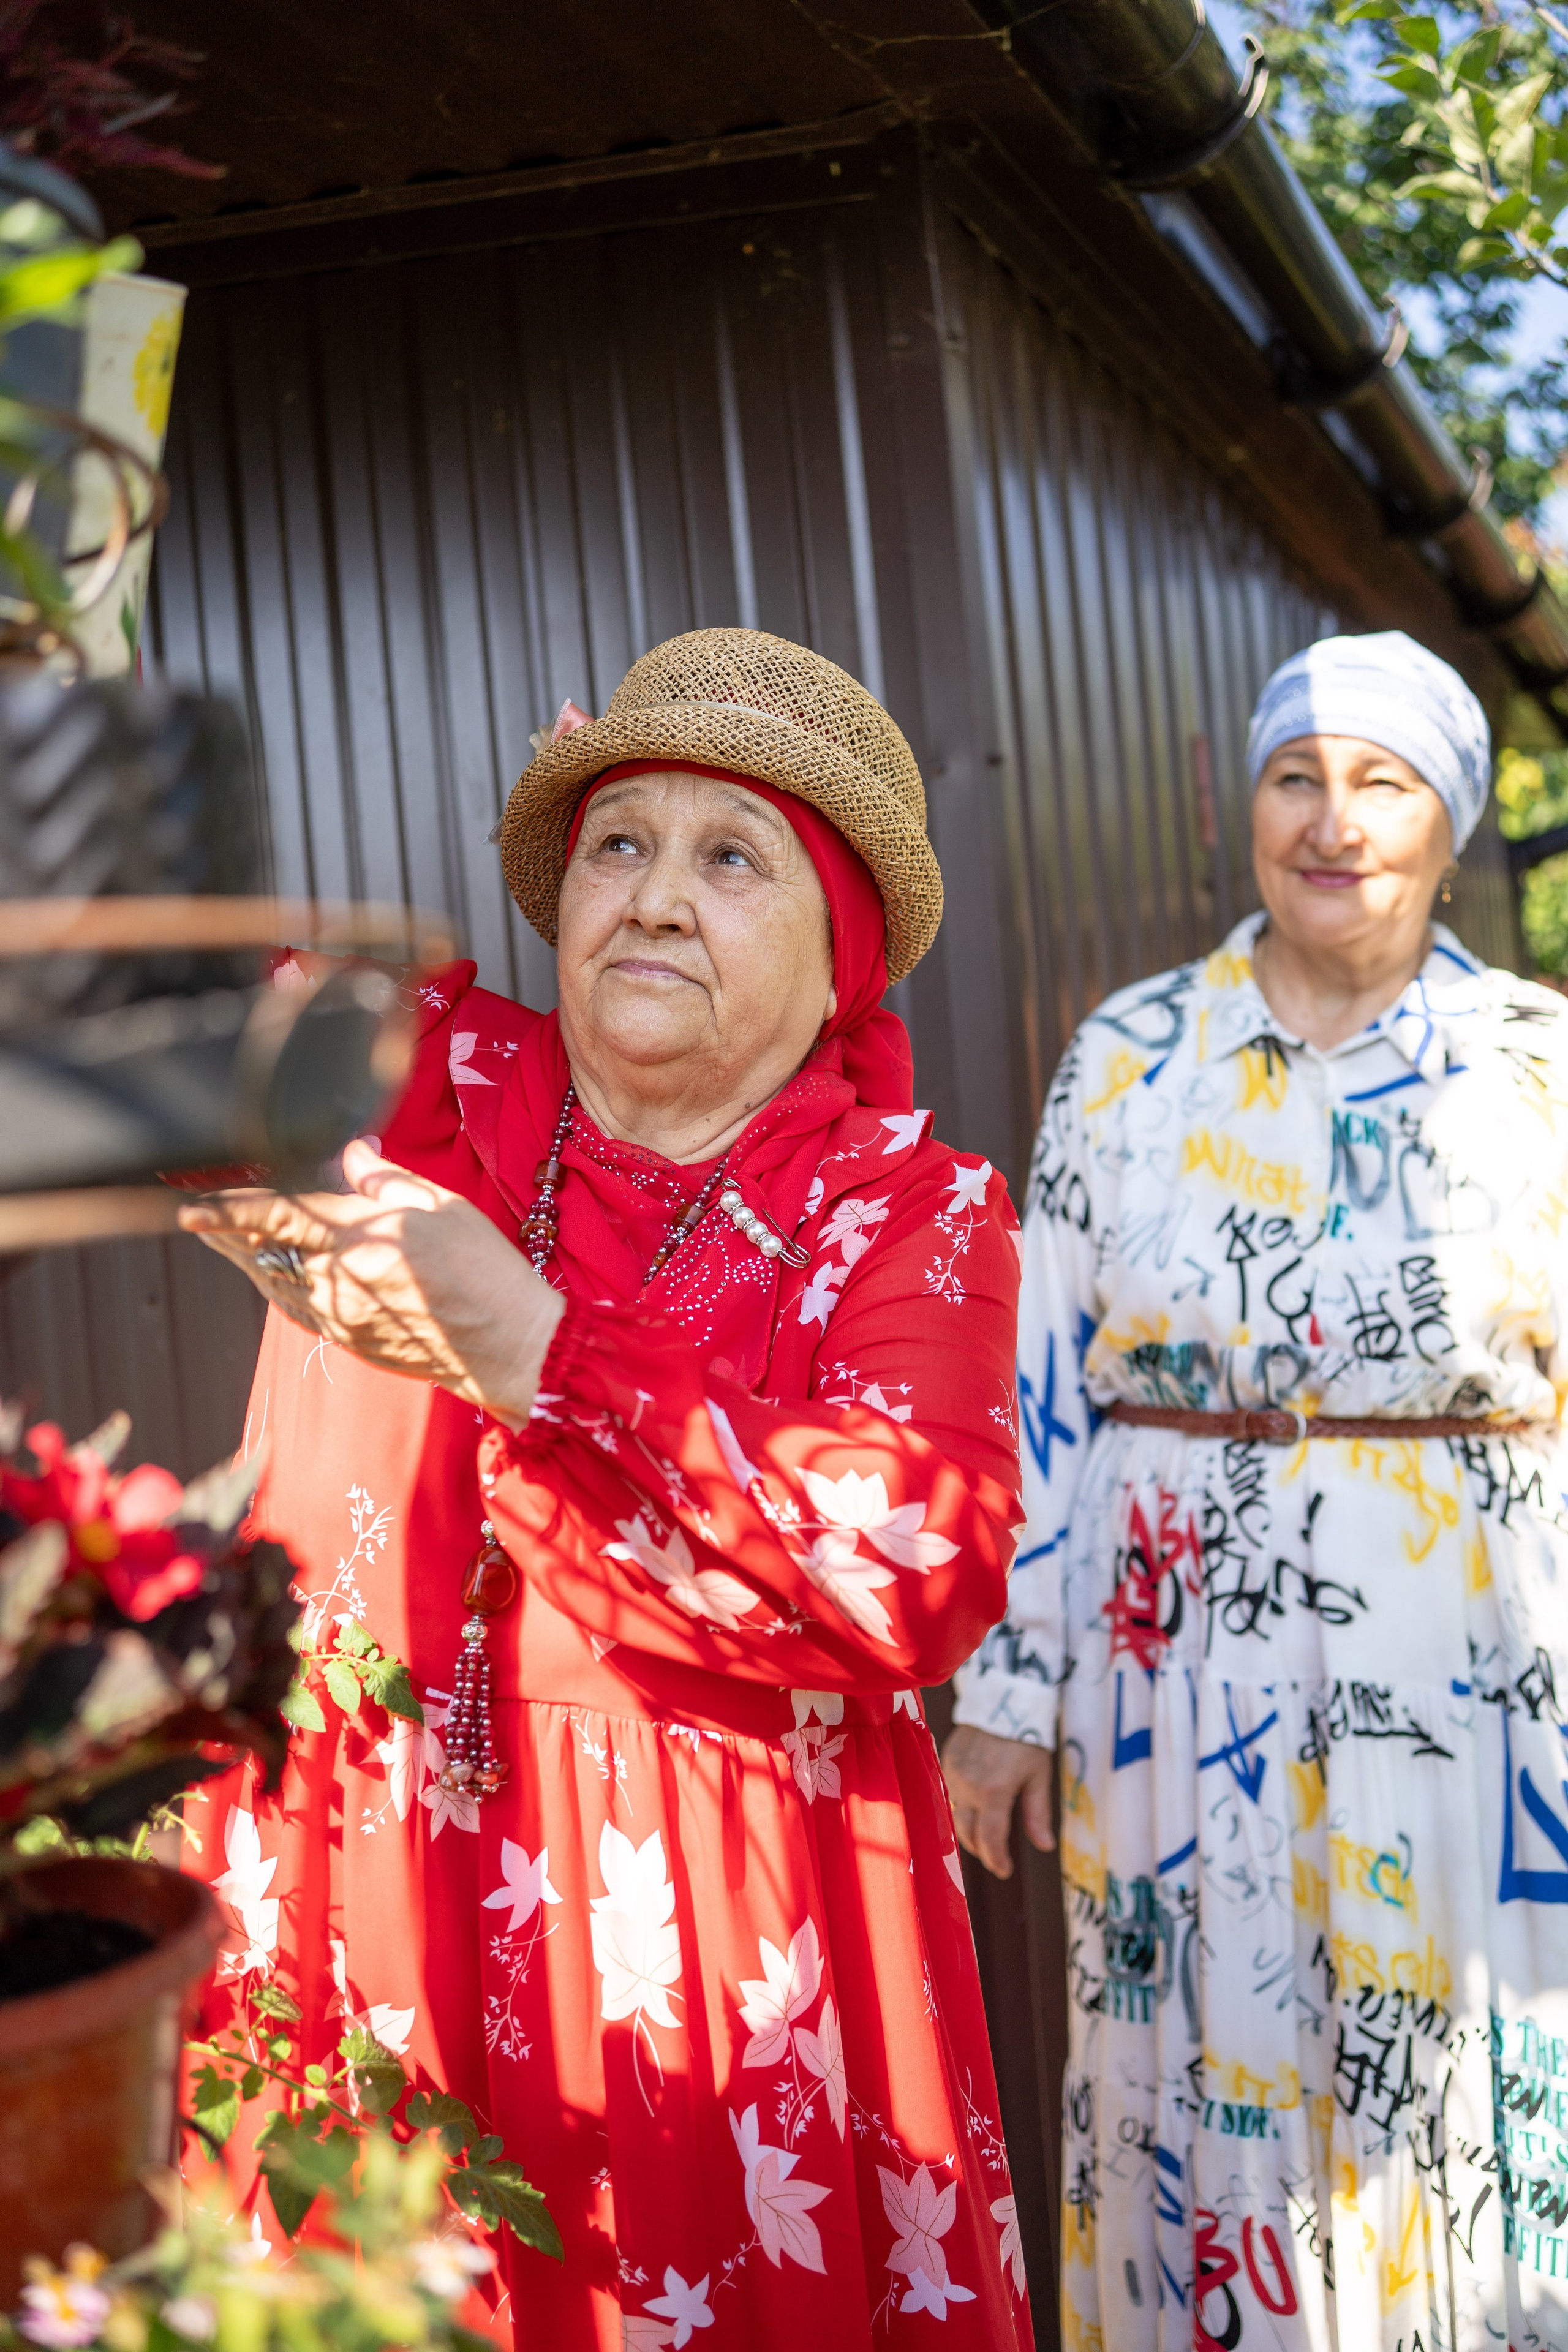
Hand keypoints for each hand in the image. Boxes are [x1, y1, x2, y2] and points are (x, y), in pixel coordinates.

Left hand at [176, 1139, 564, 1427]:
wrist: (510, 1347)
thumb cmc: (487, 1273)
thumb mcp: (442, 1208)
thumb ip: (385, 1181)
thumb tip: (349, 1154)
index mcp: (364, 1239)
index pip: (279, 1215)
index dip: (228, 1209)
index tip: (187, 1205)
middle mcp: (341, 1281)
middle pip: (262, 1252)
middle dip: (224, 1233)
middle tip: (192, 1213)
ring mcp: (341, 1317)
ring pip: (273, 1282)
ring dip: (244, 1259)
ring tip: (220, 1238)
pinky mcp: (349, 1340)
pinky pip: (297, 1307)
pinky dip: (275, 1285)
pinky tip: (268, 1273)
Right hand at [940, 1724, 1054, 1879]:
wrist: (1003, 1699)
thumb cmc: (1027, 1737)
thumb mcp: (1038, 1776)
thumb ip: (1038, 1814)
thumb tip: (1045, 1846)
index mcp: (994, 1792)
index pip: (990, 1839)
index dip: (997, 1860)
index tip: (1005, 1870)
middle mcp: (968, 1786)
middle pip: (968, 1834)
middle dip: (983, 1850)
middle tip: (996, 1856)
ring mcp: (953, 1774)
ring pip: (957, 1816)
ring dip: (971, 1830)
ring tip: (986, 1835)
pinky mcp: (946, 1762)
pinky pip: (951, 1795)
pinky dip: (963, 1807)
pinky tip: (974, 1808)